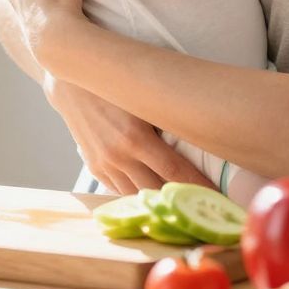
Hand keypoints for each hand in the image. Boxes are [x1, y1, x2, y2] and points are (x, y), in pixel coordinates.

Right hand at [43, 76, 215, 193]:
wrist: (69, 83)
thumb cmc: (113, 85)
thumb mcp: (142, 98)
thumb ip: (166, 120)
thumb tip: (201, 134)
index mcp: (136, 138)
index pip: (177, 172)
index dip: (200, 188)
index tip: (219, 198)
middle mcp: (119, 156)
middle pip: (159, 190)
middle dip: (183, 200)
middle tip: (206, 204)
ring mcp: (104, 165)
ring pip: (139, 195)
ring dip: (159, 201)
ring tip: (182, 205)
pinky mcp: (94, 167)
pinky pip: (120, 190)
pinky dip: (138, 194)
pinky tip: (152, 194)